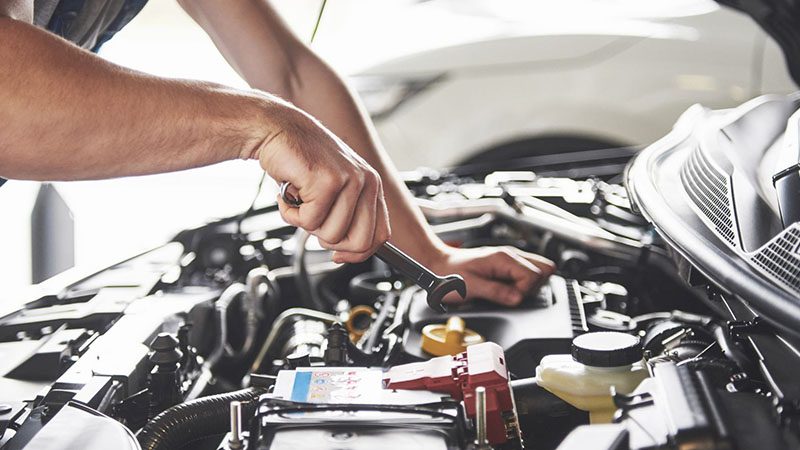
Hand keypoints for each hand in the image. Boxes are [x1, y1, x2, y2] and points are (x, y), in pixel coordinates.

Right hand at [256, 106, 390, 262]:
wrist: (276, 130)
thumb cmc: (301, 162)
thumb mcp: (333, 191)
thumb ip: (346, 217)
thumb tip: (345, 254)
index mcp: (372, 185)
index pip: (380, 236)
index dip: (358, 253)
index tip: (338, 254)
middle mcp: (367, 181)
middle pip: (359, 242)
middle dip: (330, 241)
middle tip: (313, 221)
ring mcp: (349, 180)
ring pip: (332, 235)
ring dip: (305, 224)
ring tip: (299, 200)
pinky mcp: (327, 181)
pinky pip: (309, 221)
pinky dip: (290, 214)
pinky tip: (288, 193)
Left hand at [429, 246, 555, 305]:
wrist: (437, 265)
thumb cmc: (449, 274)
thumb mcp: (470, 287)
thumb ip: (496, 292)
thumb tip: (517, 299)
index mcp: (503, 258)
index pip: (534, 275)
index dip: (525, 291)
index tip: (510, 298)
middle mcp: (510, 256)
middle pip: (544, 270)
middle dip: (533, 288)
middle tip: (512, 295)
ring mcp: (509, 260)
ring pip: (539, 270)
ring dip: (529, 286)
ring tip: (508, 292)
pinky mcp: (506, 266)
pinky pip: (527, 273)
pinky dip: (523, 284)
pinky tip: (508, 289)